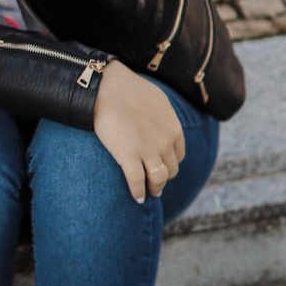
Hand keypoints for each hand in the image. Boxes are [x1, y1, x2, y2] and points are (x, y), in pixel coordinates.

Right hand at [92, 60, 184, 202]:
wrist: (107, 88)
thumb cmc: (128, 89)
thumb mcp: (157, 100)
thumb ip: (164, 117)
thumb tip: (163, 126)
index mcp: (174, 129)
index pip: (179, 155)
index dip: (170, 163)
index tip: (163, 167)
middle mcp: (165, 143)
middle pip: (170, 170)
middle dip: (164, 177)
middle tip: (155, 182)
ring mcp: (148, 151)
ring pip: (158, 179)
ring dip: (156, 189)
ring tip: (150, 193)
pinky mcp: (128, 157)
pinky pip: (137, 182)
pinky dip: (139, 192)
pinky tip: (137, 197)